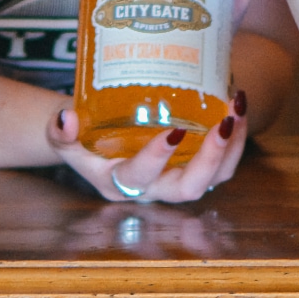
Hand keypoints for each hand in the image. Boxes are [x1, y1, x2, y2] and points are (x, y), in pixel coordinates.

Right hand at [47, 90, 249, 203]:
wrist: (98, 137)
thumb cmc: (82, 137)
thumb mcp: (64, 136)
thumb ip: (60, 131)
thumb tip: (66, 119)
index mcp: (119, 183)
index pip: (139, 177)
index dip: (156, 158)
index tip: (173, 131)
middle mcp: (153, 188)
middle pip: (188, 189)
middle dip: (210, 160)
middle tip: (222, 124)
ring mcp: (177, 179)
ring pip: (214, 178)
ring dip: (231, 148)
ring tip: (237, 110)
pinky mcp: (195, 167)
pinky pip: (224, 164)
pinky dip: (236, 140)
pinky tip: (238, 109)